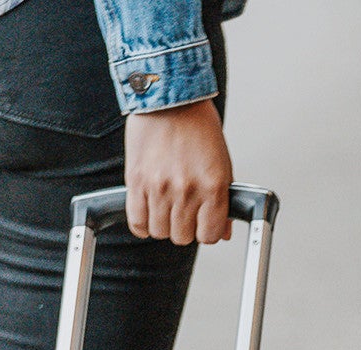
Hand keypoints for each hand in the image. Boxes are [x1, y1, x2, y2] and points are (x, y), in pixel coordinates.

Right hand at [125, 101, 233, 244]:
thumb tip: (223, 232)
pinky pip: (136, 221)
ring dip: (162, 225)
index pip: (209, 235)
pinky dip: (142, 224)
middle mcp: (186, 190)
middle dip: (184, 229)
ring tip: (165, 208)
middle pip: (182, 237)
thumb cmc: (198, 128)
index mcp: (213, 187)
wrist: (170, 100)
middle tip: (182, 213)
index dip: (205, 232)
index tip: (202, 224)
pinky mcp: (136, 181)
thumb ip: (223, 201)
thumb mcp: (222, 165)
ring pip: (159, 232)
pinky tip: (148, 213)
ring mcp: (160, 187)